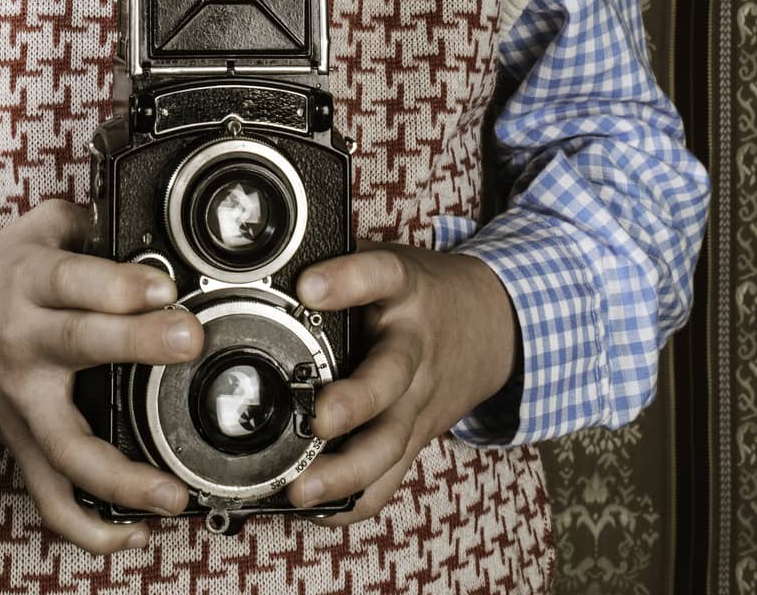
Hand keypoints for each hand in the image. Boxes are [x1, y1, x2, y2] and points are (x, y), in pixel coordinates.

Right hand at [0, 198, 204, 553]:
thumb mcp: (34, 229)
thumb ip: (89, 219)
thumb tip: (143, 219)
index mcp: (31, 283)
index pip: (75, 280)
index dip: (120, 283)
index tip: (164, 286)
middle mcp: (26, 344)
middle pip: (79, 346)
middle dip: (137, 345)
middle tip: (188, 342)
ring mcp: (22, 405)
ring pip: (66, 448)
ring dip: (120, 477)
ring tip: (171, 492)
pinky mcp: (22, 447)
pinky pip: (51, 500)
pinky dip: (89, 528)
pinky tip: (136, 532)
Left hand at [284, 240, 519, 524]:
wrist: (493, 325)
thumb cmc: (422, 291)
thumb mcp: (390, 259)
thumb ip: (340, 259)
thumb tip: (271, 253)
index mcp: (405, 290)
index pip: (380, 275)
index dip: (346, 279)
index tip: (308, 285)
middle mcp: (414, 348)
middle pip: (389, 377)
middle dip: (354, 403)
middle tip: (318, 416)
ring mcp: (418, 400)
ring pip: (389, 443)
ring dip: (346, 471)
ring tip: (301, 489)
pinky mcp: (416, 436)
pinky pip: (390, 477)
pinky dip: (355, 500)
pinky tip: (319, 511)